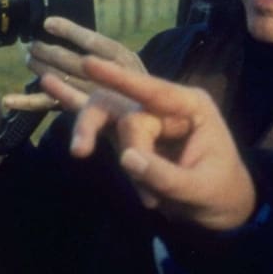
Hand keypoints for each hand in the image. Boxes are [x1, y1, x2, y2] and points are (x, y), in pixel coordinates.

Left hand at [5, 16, 146, 110]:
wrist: (146, 119)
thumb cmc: (130, 83)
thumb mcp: (126, 60)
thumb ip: (102, 48)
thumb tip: (65, 28)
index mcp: (121, 59)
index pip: (92, 42)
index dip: (68, 31)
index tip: (48, 23)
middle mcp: (106, 79)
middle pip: (69, 60)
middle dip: (46, 49)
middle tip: (32, 44)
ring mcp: (89, 96)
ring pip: (57, 78)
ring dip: (38, 66)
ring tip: (29, 57)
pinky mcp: (75, 111)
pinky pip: (49, 106)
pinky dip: (27, 102)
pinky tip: (9, 99)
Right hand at [41, 57, 255, 230]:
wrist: (221, 210)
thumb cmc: (219, 192)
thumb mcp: (200, 189)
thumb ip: (164, 176)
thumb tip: (126, 158)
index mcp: (191, 107)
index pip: (153, 90)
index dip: (119, 78)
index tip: (89, 64)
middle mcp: (165, 106)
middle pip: (126, 110)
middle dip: (130, 149)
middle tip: (151, 199)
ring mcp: (144, 118)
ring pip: (106, 115)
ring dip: (97, 139)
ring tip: (104, 171)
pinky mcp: (129, 135)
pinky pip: (100, 124)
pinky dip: (79, 114)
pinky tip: (51, 85)